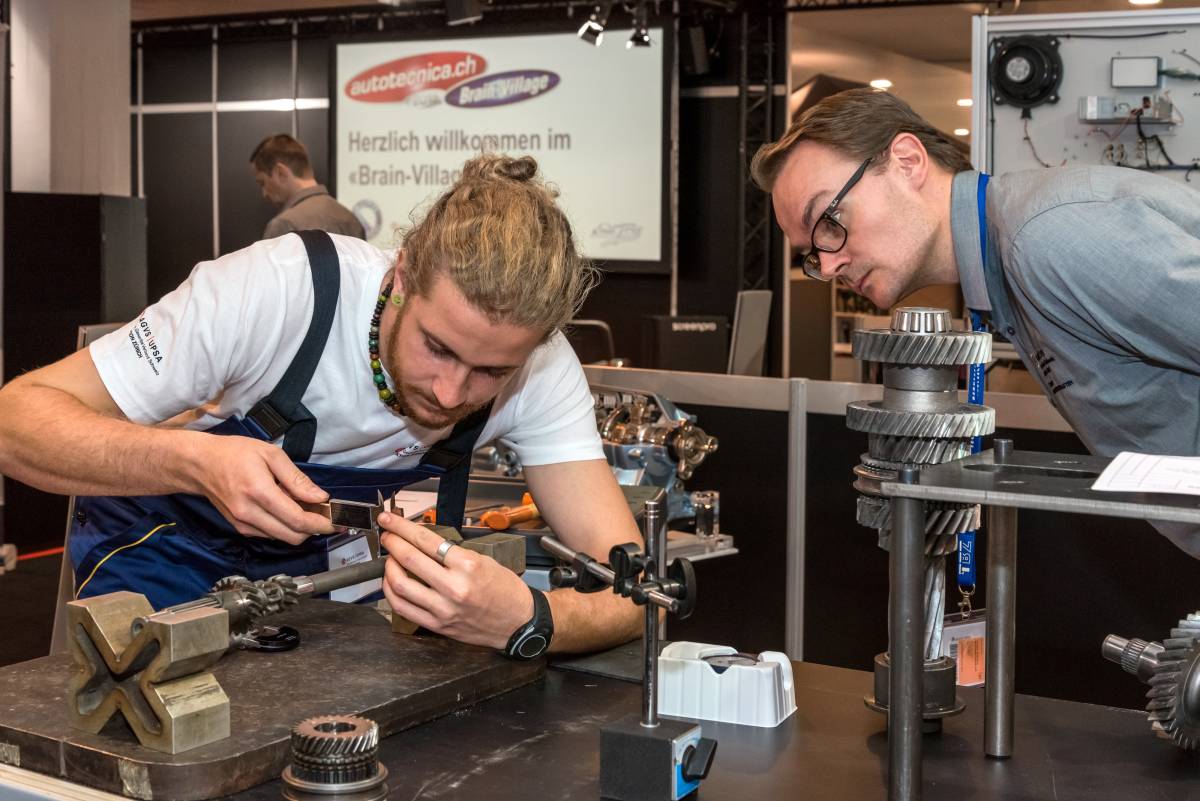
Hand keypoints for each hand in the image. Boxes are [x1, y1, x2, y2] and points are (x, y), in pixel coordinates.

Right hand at [186, 433, 335, 543]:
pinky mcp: (240, 528)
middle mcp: (249, 513)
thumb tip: (320, 497)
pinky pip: (270, 534)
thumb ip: (297, 478)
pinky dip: (284, 526)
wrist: (199, 464)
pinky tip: (287, 510)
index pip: (297, 520)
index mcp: (259, 492)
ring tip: (305, 507)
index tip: (337, 521)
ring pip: (282, 538)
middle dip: (313, 529)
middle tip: (324, 513)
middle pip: (292, 536)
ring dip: (299, 528)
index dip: (321, 524)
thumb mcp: (270, 454)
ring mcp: (243, 524)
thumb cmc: (234, 453)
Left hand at [378, 513, 533, 649]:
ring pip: (401, 585)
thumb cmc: (506, 590)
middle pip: (409, 559)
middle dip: (392, 542)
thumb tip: (424, 543)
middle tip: (386, 534)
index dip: (402, 527)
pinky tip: (392, 582)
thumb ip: (454, 554)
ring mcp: (443, 609)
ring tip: (389, 559)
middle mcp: (454, 587)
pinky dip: (392, 592)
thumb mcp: (485, 561)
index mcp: (468, 566)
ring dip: (389, 567)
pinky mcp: (438, 625)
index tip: (390, 520)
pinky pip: (404, 608)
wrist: (519, 622)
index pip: (426, 540)